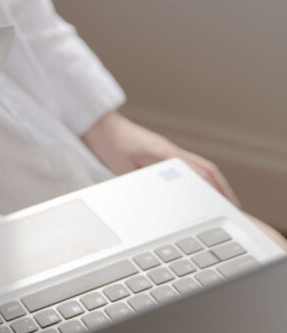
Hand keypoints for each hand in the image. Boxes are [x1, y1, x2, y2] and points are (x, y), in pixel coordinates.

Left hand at [81, 111, 240, 206]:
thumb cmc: (109, 144)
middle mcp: (170, 150)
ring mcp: (166, 150)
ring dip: (213, 182)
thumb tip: (162, 200)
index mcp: (165, 153)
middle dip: (222, 188)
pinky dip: (199, 177)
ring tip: (222, 200)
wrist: (99, 126)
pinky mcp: (160, 152)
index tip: (228, 204)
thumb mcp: (123, 169)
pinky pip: (187, 165)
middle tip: (233, 206)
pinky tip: (198, 188)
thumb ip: (144, 182)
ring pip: (199, 165)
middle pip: (206, 169)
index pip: (200, 172)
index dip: (217, 189)